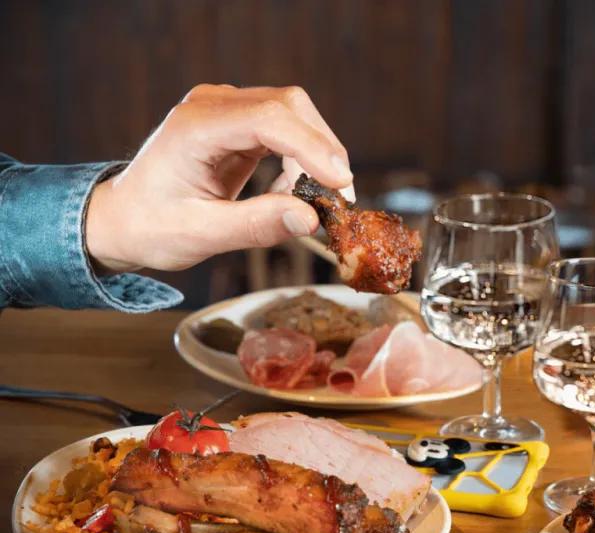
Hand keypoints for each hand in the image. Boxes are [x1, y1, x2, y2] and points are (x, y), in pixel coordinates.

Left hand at [84, 84, 354, 271]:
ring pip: (294, 113)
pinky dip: (302, 157)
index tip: (340, 183)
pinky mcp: (239, 121)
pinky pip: (286, 127)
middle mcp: (212, 105)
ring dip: (316, 154)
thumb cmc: (153, 226)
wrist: (124, 218)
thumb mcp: (201, 235)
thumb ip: (256, 226)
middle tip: (339, 198)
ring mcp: (226, 108)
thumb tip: (310, 219)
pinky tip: (291, 190)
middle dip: (322, 148)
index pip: (267, 119)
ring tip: (311, 200)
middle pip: (289, 105)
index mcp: (195, 127)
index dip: (311, 148)